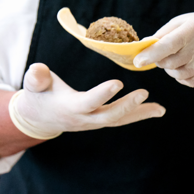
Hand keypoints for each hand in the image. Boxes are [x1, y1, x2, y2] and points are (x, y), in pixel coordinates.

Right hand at [10, 63, 165, 139]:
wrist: (39, 117)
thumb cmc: (38, 95)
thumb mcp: (32, 85)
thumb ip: (35, 77)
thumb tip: (38, 70)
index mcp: (70, 108)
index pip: (89, 102)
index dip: (103, 94)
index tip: (118, 83)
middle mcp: (85, 119)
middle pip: (109, 116)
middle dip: (127, 106)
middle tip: (144, 93)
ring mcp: (94, 123)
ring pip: (120, 120)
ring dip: (140, 114)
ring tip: (160, 109)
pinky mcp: (101, 121)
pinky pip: (122, 120)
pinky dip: (139, 115)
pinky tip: (157, 110)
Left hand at [133, 12, 193, 86]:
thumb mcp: (180, 23)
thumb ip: (162, 36)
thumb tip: (142, 49)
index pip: (170, 44)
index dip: (152, 54)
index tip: (138, 61)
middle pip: (172, 62)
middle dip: (161, 61)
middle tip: (163, 54)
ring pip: (180, 75)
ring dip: (172, 70)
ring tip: (178, 59)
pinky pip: (189, 82)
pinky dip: (183, 77)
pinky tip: (188, 66)